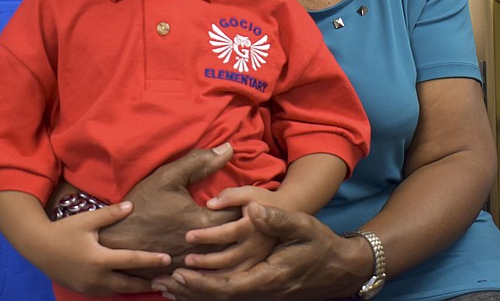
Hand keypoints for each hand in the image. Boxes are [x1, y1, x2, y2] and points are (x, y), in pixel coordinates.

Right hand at [0, 192, 169, 295]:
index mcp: (99, 259)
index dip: (151, 260)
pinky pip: (107, 291)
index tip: (168, 259)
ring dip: (135, 287)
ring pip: (118, 290)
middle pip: (129, 283)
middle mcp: (96, 277)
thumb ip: (111, 214)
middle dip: (148, 283)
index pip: (132, 260)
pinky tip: (130, 283)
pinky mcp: (84, 290)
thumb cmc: (64, 231)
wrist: (38, 248)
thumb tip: (132, 206)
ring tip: (153, 284)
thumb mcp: (88, 220)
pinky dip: (121, 288)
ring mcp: (89, 287)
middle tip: (167, 280)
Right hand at [98, 144, 241, 277]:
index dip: (249, 206)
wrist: (112, 238)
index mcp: (202, 221)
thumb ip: (200, 162)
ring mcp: (194, 264)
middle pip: (238, 239)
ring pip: (227, 259)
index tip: (251, 199)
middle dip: (246, 226)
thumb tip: (229, 148)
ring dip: (235, 246)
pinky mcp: (184, 274)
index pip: (241, 215)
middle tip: (251, 215)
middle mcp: (202, 248)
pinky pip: (210, 272)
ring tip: (239, 233)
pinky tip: (219, 251)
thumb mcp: (168, 177)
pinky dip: (218, 263)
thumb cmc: (141, 205)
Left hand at [151, 202, 369, 300]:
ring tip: (164, 286)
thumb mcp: (302, 226)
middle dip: (188, 290)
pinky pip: (226, 294)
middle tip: (160, 281)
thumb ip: (276, 218)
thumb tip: (251, 209)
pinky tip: (187, 289)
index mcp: (268, 277)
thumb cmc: (320, 244)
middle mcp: (261, 291)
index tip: (179, 270)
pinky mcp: (258, 291)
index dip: (202, 281)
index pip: (228, 286)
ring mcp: (259, 294)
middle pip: (218, 296)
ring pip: (220, 299)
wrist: (339, 268)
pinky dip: (205, 293)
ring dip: (192, 294)